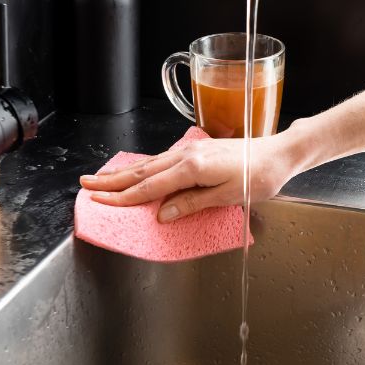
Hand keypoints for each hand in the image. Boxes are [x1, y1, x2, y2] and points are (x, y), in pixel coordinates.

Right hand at [77, 129, 302, 221]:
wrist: (279, 154)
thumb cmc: (260, 177)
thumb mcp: (227, 196)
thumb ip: (192, 204)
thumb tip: (162, 214)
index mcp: (192, 168)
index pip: (149, 187)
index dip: (123, 197)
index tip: (100, 201)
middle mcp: (187, 156)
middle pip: (142, 172)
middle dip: (112, 181)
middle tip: (86, 185)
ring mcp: (191, 151)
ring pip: (149, 164)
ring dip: (123, 173)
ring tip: (102, 178)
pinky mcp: (197, 151)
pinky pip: (161, 161)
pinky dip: (143, 168)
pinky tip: (137, 172)